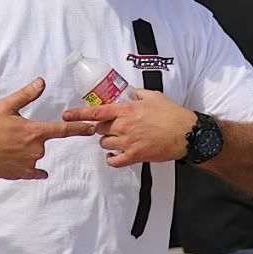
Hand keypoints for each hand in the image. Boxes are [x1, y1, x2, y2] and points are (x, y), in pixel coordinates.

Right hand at [0, 78, 94, 179]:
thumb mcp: (7, 105)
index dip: (79, 129)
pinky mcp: (21, 174)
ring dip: (27, 150)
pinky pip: (34, 171)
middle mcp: (36, 149)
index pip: (63, 130)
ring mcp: (30, 163)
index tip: (92, 129)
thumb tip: (42, 82)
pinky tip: (25, 164)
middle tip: (12, 134)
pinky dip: (33, 168)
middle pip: (43, 141)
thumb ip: (27, 94)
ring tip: (7, 145)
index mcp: (35, 132)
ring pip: (35, 154)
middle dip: (32, 137)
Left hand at [62, 89, 196, 167]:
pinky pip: (114, 160)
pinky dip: (111, 158)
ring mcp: (128, 142)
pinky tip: (114, 155)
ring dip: (107, 141)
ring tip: (117, 139)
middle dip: (101, 127)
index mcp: (126, 110)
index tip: (66, 115)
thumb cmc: (171, 113)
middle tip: (112, 126)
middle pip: (99, 129)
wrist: (186, 133)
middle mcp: (123, 126)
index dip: (79, 114)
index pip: (96, 112)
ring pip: (104, 143)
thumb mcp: (153, 96)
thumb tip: (128, 93)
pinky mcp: (135, 156)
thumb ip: (137, 94)